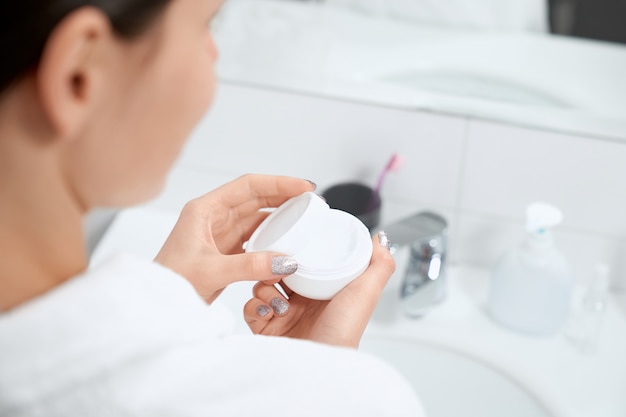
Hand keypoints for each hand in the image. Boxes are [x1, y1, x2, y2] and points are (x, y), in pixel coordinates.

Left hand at [155, 174, 315, 302]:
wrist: (157, 304)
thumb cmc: (170, 283)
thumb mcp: (211, 272)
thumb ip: (250, 265)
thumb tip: (286, 260)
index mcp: (204, 210)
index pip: (248, 186)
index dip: (278, 183)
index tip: (303, 187)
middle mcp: (213, 216)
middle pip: (255, 197)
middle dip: (284, 196)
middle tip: (311, 200)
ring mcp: (220, 233)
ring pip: (256, 216)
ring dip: (280, 216)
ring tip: (304, 217)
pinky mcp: (225, 250)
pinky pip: (254, 236)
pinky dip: (272, 236)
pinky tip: (287, 240)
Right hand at [243, 231, 394, 347]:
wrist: (319, 369)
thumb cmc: (344, 332)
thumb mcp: (367, 293)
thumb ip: (379, 265)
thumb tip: (380, 239)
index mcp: (323, 291)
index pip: (305, 262)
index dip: (297, 251)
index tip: (292, 243)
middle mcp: (302, 302)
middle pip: (279, 271)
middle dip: (274, 266)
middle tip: (279, 270)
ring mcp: (283, 315)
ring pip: (261, 287)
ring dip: (264, 288)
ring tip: (278, 301)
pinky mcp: (266, 329)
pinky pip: (250, 308)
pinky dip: (255, 307)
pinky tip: (269, 312)